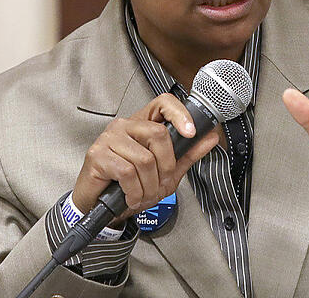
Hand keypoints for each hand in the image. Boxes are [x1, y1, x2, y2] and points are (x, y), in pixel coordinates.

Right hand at [72, 93, 219, 222]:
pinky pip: (127, 172)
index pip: (163, 102)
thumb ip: (187, 153)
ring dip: (149, 185)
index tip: (190, 132)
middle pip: (158, 134)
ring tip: (143, 193)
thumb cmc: (130, 185)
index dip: (180, 114)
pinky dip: (134, 191)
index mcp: (142, 124)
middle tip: (159, 182)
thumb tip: (210, 137)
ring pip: (144, 159)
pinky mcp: (98, 154)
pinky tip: (131, 196)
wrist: (100, 205)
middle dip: (165, 166)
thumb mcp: (166, 172)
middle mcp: (125, 125)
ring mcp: (109, 138)